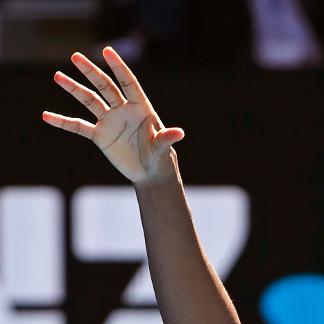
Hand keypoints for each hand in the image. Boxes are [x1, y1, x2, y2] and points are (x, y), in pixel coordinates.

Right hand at [42, 47, 183, 183]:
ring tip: (57, 76)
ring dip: (74, 89)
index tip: (107, 51)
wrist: (150, 174)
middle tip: (75, 56)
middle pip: (105, 87)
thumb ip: (166, 139)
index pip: (128, 83)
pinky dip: (63, 121)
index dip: (119, 67)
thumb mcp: (163, 149)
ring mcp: (110, 122)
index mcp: (140, 108)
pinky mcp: (100, 136)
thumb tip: (180, 133)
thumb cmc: (161, 159)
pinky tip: (46, 116)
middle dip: (91, 72)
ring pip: (89, 101)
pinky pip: (78, 126)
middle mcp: (123, 110)